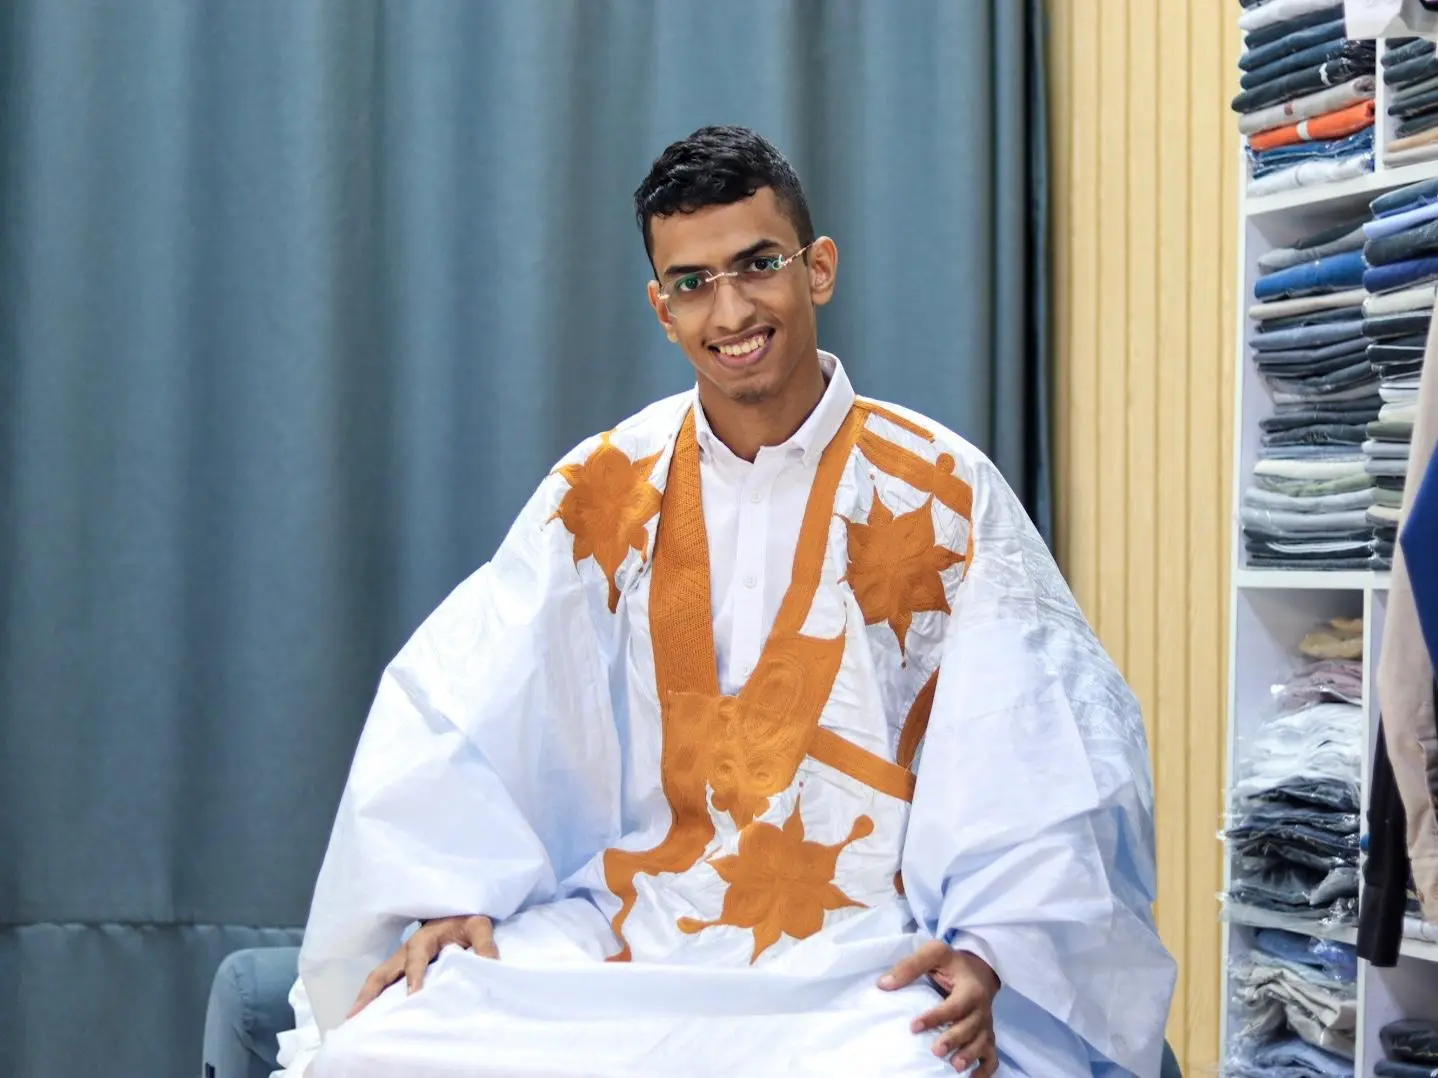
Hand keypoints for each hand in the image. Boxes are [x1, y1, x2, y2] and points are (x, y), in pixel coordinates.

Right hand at [347, 914, 498, 1016]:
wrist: (457, 907)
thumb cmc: (466, 917)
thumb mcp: (479, 925)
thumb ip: (485, 944)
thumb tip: (489, 966)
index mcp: (425, 938)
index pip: (416, 958)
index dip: (414, 975)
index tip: (413, 995)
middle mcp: (407, 950)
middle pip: (383, 971)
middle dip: (369, 992)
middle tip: (356, 1015)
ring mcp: (401, 958)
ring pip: (379, 977)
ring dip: (366, 996)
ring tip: (353, 1020)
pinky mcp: (403, 965)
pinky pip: (385, 981)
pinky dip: (374, 996)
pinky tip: (369, 1016)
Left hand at [879, 941, 999, 1074]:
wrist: (980, 970)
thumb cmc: (952, 964)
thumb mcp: (934, 954)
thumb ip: (910, 966)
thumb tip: (883, 985)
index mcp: (970, 990)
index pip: (954, 1006)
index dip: (935, 1017)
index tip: (914, 1027)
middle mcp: (981, 1009)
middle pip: (971, 1028)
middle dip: (954, 1040)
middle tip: (936, 1051)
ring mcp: (986, 1025)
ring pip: (983, 1044)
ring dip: (970, 1056)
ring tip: (955, 1066)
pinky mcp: (988, 1036)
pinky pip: (992, 1057)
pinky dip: (985, 1070)